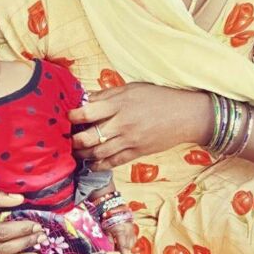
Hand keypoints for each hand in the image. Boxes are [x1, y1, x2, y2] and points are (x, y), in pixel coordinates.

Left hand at [69, 83, 213, 166]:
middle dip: (74, 139)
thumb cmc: (159, 97)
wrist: (185, 116)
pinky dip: (99, 165)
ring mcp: (129, 140)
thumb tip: (85, 98)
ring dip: (83, 154)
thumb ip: (107, 94)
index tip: (68, 116)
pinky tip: (91, 163)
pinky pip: (113, 162)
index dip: (73, 116)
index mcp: (119, 104)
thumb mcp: (132, 88)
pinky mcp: (136, 153)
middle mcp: (122, 123)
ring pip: (98, 152)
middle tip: (69, 138)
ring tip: (77, 151)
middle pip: (89, 136)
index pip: (88, 112)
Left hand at [105, 219, 135, 253]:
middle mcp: (128, 233)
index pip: (123, 247)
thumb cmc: (110, 218)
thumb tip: (111, 247)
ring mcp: (132, 231)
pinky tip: (124, 239)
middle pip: (127, 247)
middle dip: (122, 250)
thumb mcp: (106, 229)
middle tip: (115, 246)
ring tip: (119, 241)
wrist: (118, 209)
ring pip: (131, 244)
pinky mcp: (134, 230)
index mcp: (121, 232)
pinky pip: (133, 240)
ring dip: (126, 246)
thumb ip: (109, 238)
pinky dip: (129, 242)